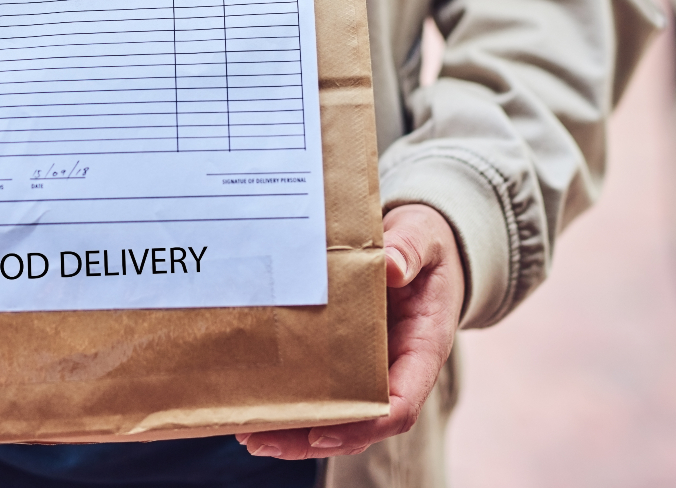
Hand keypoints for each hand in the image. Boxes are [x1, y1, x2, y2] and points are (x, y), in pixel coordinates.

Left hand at [238, 204, 464, 459]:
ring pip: (339, 414)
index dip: (364, 423)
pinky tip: (256, 405)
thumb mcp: (424, 237)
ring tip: (249, 433)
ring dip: (296, 430)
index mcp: (423, 347)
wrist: (420, 244)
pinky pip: (324, 388)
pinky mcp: (347, 356)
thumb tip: (392, 266)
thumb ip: (411, 250)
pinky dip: (294, 402)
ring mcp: (371, 366)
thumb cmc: (425, 244)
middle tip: (263, 438)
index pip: (401, 403)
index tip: (323, 433)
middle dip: (313, 437)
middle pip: (361, 421)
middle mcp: (396, 367)